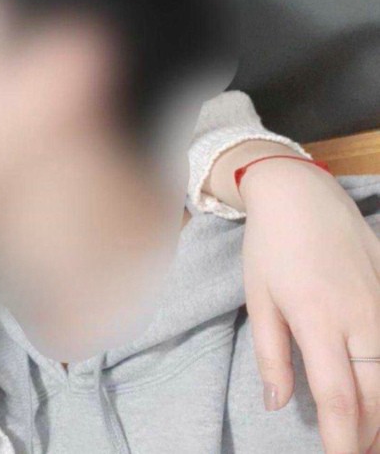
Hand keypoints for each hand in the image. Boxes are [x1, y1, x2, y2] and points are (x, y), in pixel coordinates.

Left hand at [240, 159, 379, 452]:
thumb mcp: (258, 299)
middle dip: (370, 436)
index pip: (338, 397)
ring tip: (370, 439)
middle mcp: (359, 318)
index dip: (342, 440)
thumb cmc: (271, 248)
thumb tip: (277, 405)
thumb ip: (270, 356)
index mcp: (317, 320)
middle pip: (377, 396)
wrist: (302, 196)